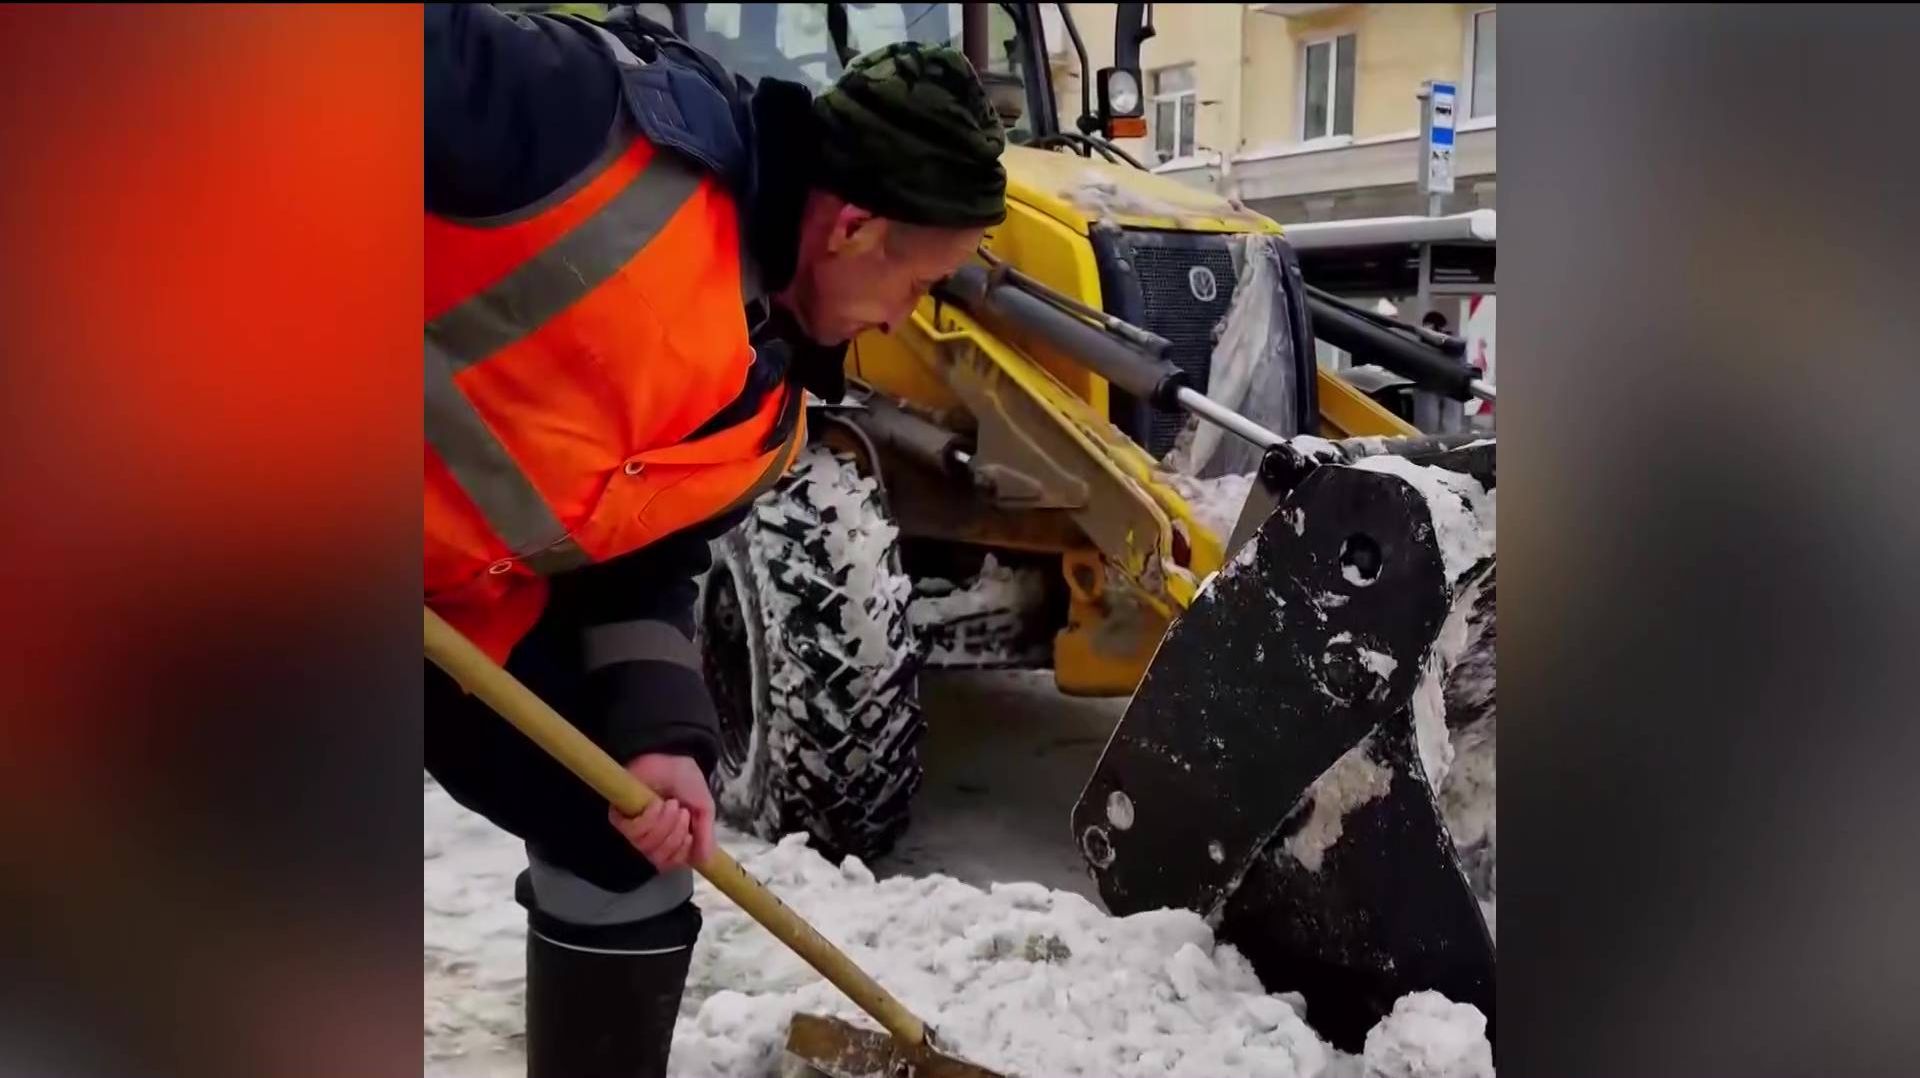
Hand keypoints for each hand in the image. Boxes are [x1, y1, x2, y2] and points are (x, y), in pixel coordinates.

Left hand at [608, 753, 715, 871]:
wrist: (670, 755)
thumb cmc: (685, 779)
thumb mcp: (703, 808)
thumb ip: (706, 834)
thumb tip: (704, 860)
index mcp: (671, 837)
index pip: (671, 863)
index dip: (681, 853)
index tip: (691, 834)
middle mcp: (652, 836)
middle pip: (659, 858)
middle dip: (675, 836)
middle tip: (682, 812)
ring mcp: (635, 827)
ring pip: (646, 846)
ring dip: (664, 825)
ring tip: (671, 804)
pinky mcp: (620, 816)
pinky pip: (633, 832)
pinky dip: (649, 819)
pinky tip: (656, 804)